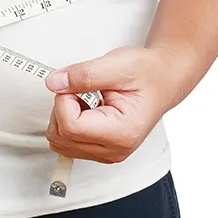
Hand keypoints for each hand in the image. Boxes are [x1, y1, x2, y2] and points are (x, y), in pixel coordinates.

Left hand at [44, 46, 189, 163]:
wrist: (163, 79)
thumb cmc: (148, 73)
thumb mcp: (118, 64)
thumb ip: (83, 74)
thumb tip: (54, 82)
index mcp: (122, 132)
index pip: (70, 126)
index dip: (64, 100)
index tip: (76, 85)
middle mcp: (114, 149)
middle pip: (61, 136)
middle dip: (62, 108)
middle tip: (83, 90)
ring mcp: (106, 153)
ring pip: (60, 141)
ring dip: (64, 116)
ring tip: (88, 99)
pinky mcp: (99, 150)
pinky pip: (67, 142)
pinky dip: (68, 123)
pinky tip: (87, 109)